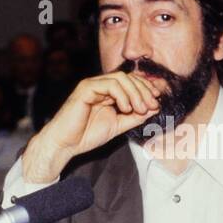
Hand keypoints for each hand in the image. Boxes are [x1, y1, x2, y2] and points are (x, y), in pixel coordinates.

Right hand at [20, 71, 160, 182]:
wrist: (65, 144)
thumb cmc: (86, 135)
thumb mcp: (118, 126)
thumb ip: (135, 117)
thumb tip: (155, 107)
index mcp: (108, 92)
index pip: (131, 82)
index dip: (146, 88)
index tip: (158, 101)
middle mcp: (100, 85)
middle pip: (129, 77)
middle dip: (144, 90)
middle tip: (153, 105)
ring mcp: (92, 85)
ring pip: (121, 78)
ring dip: (135, 93)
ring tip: (140, 109)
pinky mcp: (85, 88)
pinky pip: (109, 84)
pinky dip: (122, 95)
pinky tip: (126, 108)